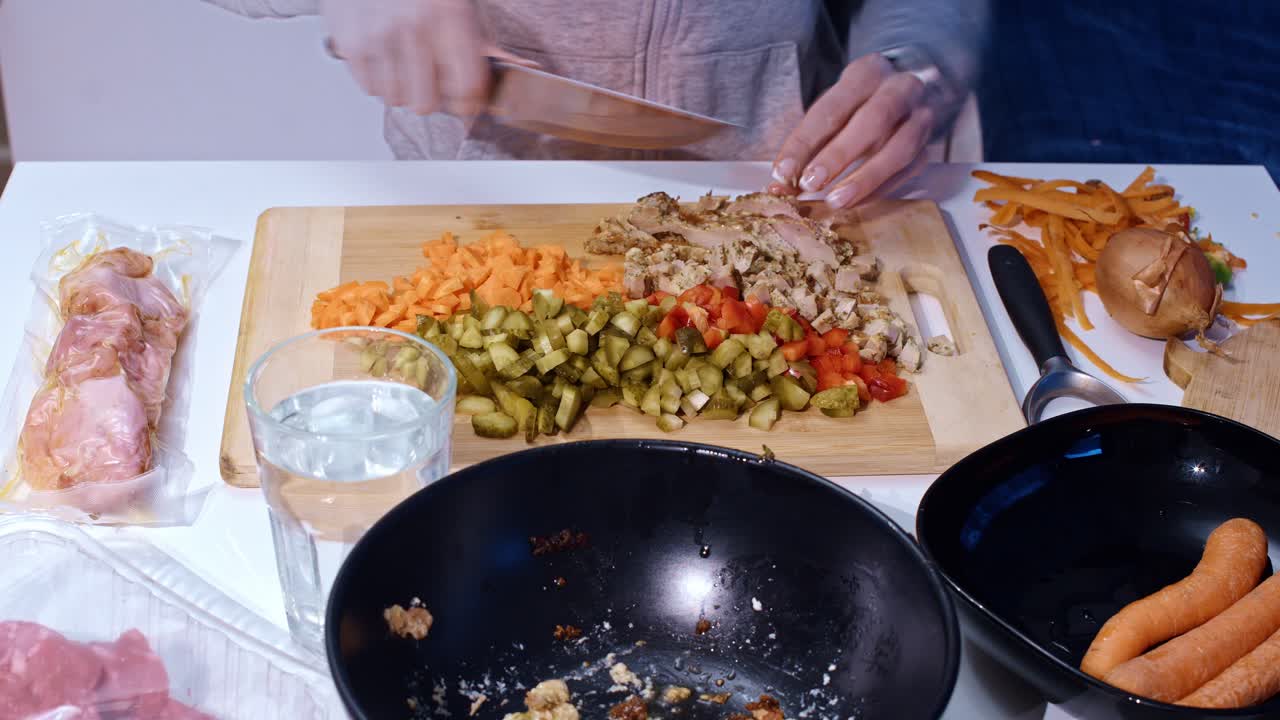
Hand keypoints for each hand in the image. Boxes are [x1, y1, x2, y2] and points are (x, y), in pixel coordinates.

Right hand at [321, 0, 496, 115]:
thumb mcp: (461, 4)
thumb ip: (481, 41)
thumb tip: (513, 73)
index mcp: (449, 14)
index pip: (467, 88)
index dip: (469, 101)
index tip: (467, 100)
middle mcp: (413, 27)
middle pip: (427, 103)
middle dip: (432, 96)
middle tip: (432, 80)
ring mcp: (378, 36)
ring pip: (396, 99)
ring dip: (402, 88)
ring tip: (404, 62)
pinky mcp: (351, 42)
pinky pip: (369, 87)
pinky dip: (377, 78)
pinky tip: (384, 55)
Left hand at [769, 53, 934, 208]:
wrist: (915, 85)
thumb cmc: (862, 101)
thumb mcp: (837, 105)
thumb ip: (810, 141)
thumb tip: (782, 181)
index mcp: (867, 72)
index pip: (831, 108)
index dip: (804, 142)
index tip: (783, 172)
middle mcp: (900, 89)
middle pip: (872, 121)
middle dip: (838, 155)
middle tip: (810, 184)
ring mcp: (921, 116)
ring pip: (900, 148)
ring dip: (865, 178)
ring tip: (836, 201)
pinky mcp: (930, 144)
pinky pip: (909, 170)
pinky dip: (882, 188)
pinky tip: (857, 202)